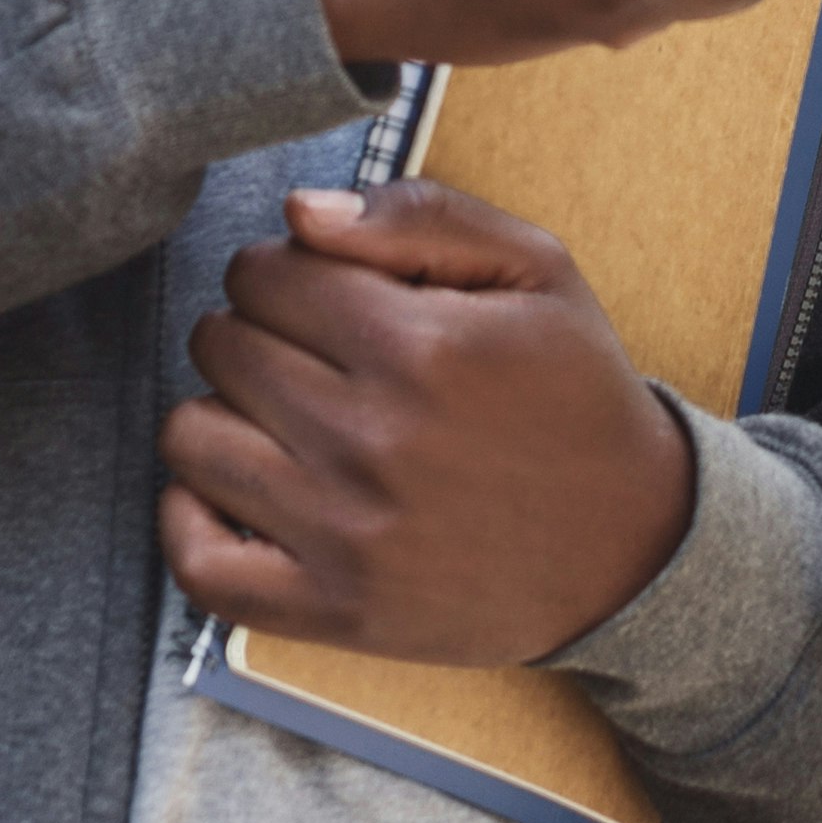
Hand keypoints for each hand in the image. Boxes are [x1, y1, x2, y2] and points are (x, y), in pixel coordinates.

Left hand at [158, 181, 699, 667]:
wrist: (631, 544)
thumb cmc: (575, 396)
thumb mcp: (538, 271)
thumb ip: (421, 217)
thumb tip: (298, 213)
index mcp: (422, 347)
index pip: (265, 273)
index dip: (281, 267)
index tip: (315, 290)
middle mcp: (373, 439)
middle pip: (222, 345)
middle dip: (252, 329)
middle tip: (305, 351)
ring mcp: (345, 533)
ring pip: (192, 437)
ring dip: (221, 412)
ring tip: (276, 416)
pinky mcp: (333, 609)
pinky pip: (199, 562)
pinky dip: (190, 517)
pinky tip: (233, 489)